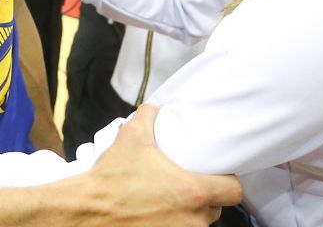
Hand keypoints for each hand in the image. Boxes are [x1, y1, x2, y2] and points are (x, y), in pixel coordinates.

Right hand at [83, 104, 242, 224]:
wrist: (88, 209)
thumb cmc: (111, 178)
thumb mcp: (131, 137)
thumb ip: (148, 116)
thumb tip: (155, 107)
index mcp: (193, 191)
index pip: (233, 192)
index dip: (227, 182)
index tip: (215, 176)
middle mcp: (193, 219)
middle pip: (215, 209)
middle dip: (203, 198)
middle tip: (185, 186)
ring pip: (197, 224)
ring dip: (188, 214)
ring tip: (169, 202)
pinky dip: (173, 224)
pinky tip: (158, 215)